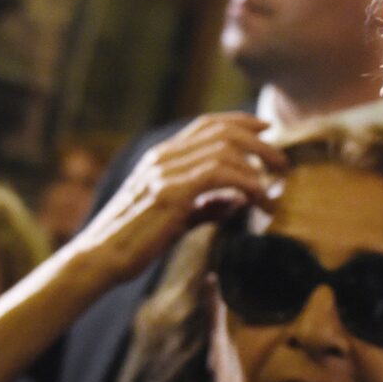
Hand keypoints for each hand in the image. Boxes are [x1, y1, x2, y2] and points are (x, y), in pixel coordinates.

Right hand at [72, 113, 288, 282]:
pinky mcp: (170, 192)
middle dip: (259, 142)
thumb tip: (237, 202)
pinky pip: (219, 174)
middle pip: (221, 131)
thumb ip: (205, 205)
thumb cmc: (135, 242)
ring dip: (257, 164)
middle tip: (282, 162)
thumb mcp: (176, 218)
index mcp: (162, 157)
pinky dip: (246, 182)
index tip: (267, 130)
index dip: (240, 122)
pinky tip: (258, 198)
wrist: (100, 258)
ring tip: (275, 186)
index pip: (206, 124)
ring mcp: (165, 172)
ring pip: (224, 148)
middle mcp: (163, 157)